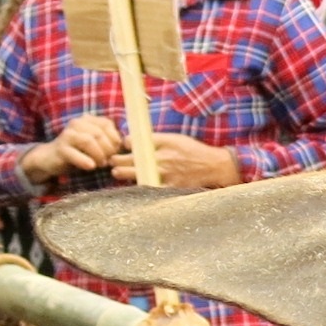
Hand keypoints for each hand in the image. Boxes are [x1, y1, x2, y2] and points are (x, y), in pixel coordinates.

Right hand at [21, 113, 123, 185]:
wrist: (52, 159)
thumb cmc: (79, 152)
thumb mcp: (95, 144)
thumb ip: (109, 140)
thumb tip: (127, 144)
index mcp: (88, 119)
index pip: (107, 124)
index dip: (115, 138)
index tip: (117, 151)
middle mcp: (77, 123)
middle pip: (99, 133)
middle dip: (108, 148)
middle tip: (109, 160)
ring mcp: (67, 135)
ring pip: (88, 141)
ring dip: (98, 154)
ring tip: (101, 164)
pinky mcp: (60, 148)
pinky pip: (74, 153)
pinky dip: (84, 160)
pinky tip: (91, 166)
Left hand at [113, 131, 242, 190]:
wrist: (213, 165)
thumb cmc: (194, 150)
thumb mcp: (176, 138)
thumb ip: (157, 139)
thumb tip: (136, 141)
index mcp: (164, 142)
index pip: (136, 141)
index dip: (126, 143)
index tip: (122, 145)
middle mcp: (163, 156)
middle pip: (132, 158)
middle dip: (117, 159)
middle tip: (112, 160)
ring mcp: (165, 172)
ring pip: (136, 173)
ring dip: (122, 172)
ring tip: (117, 172)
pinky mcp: (170, 185)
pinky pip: (149, 186)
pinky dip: (140, 185)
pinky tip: (134, 185)